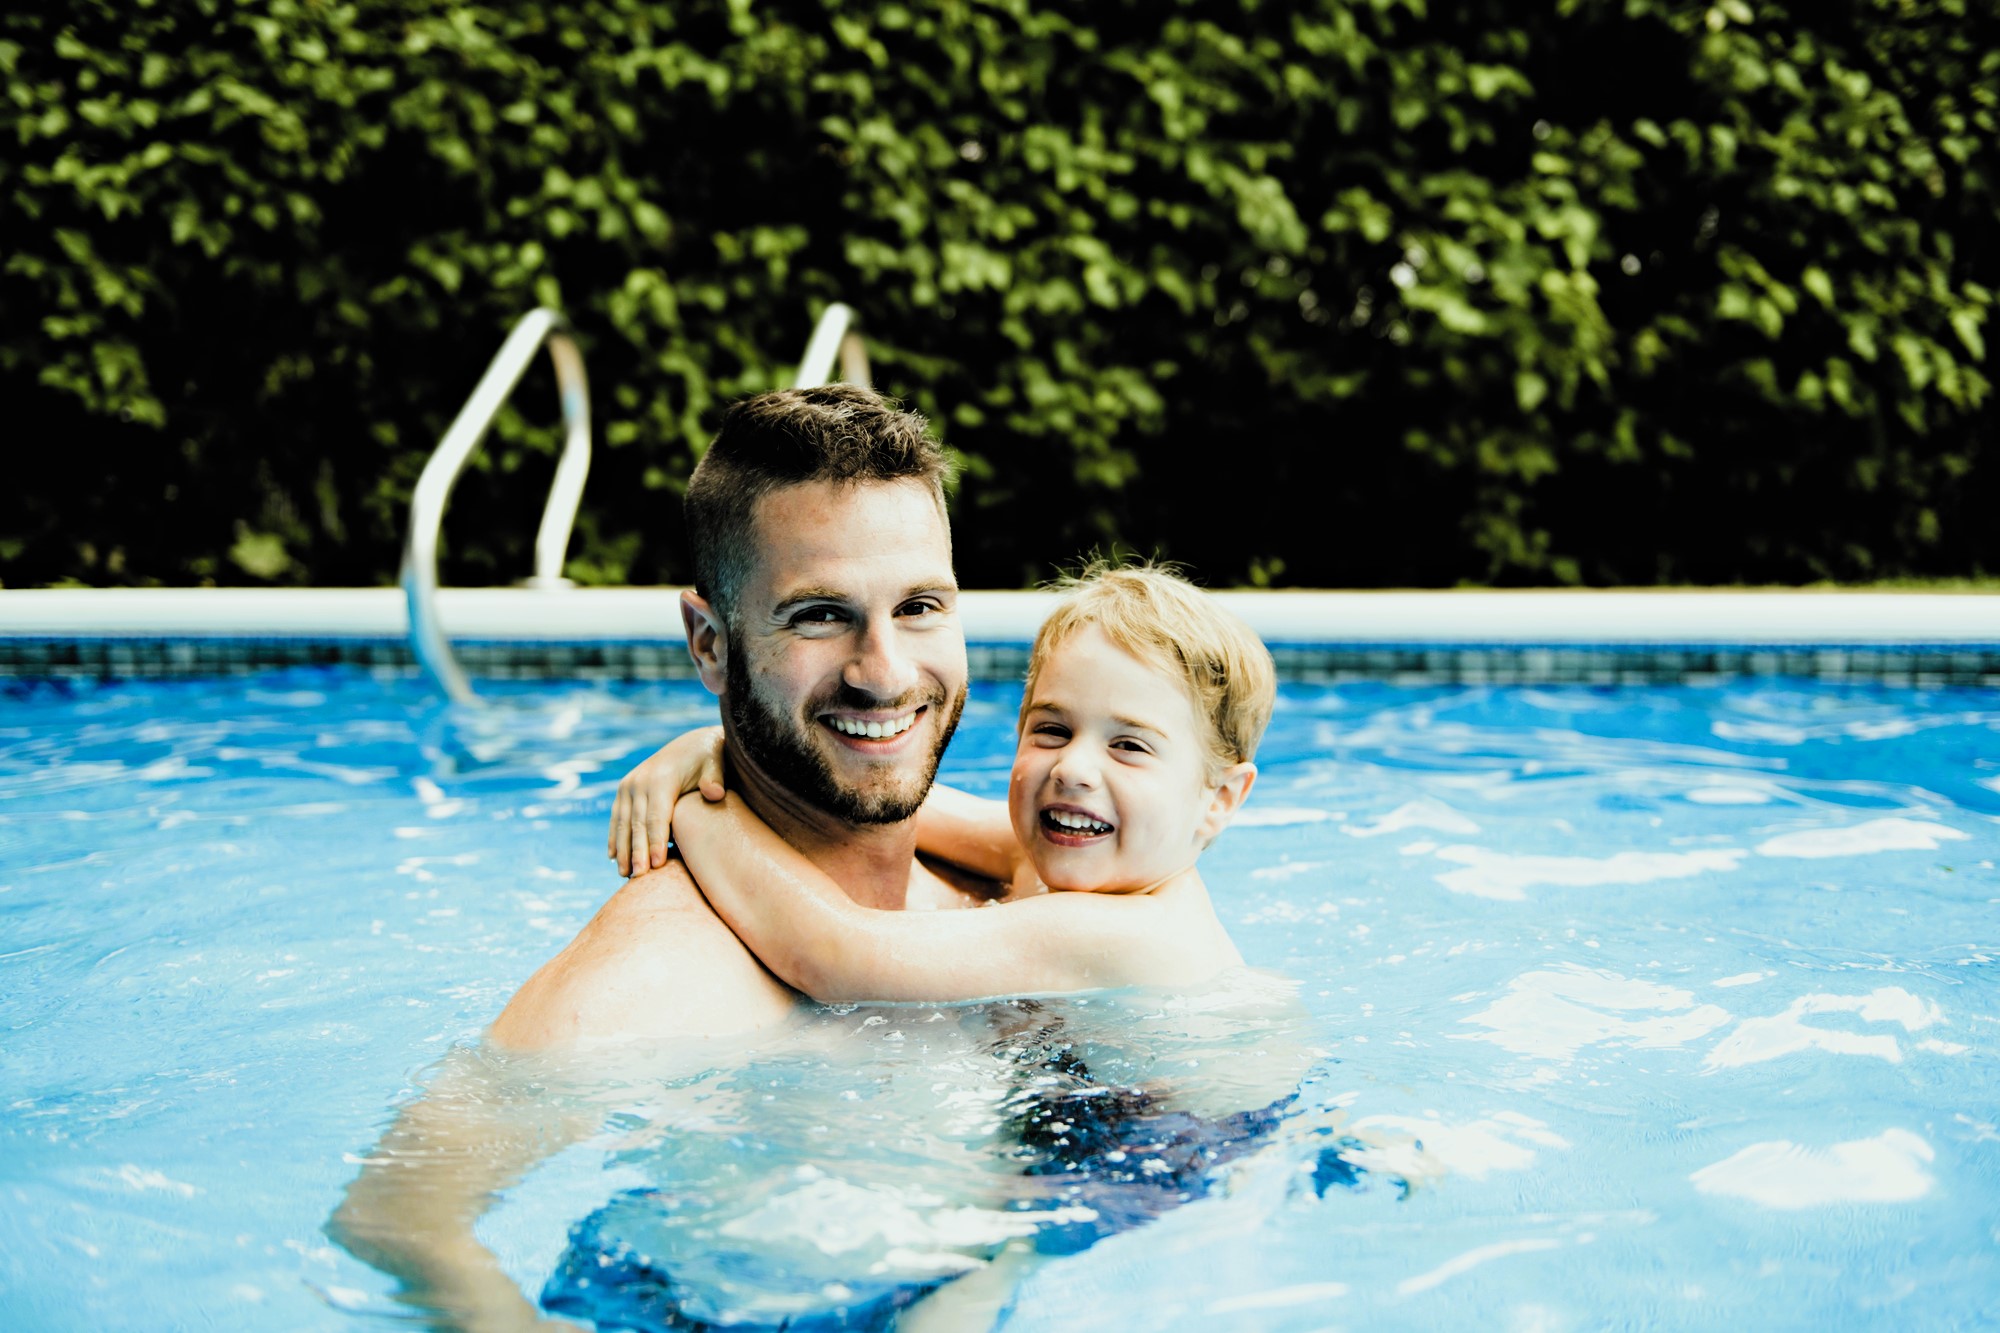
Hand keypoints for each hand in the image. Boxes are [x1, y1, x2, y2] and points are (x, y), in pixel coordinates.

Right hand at [607, 726, 725, 875]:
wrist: (692, 744)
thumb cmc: (708, 758)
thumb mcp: (716, 762)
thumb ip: (715, 778)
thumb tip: (715, 793)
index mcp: (660, 778)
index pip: (657, 816)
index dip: (656, 841)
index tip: (657, 865)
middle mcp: (639, 781)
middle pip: (636, 823)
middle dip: (637, 852)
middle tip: (639, 877)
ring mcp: (628, 785)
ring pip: (623, 823)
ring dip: (623, 850)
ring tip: (625, 875)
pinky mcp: (624, 790)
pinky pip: (617, 817)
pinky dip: (615, 838)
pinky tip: (614, 858)